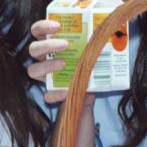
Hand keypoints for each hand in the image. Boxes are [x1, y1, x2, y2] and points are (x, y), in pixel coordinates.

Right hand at [27, 21, 97, 146]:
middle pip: (33, 50)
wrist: (89, 121)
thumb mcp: (97, 66)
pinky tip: (66, 93)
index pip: (38, 33)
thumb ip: (99, 53)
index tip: (56, 25)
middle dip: (46, 45)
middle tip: (64, 44)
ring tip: (63, 65)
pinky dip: (55, 93)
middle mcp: (47, 64)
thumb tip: (114, 34)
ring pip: (32, 69)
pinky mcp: (50, 98)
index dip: (42, 27)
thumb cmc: (92, 85)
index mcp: (55, 50)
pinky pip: (46, 94)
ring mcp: (47, 80)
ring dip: (46, 65)